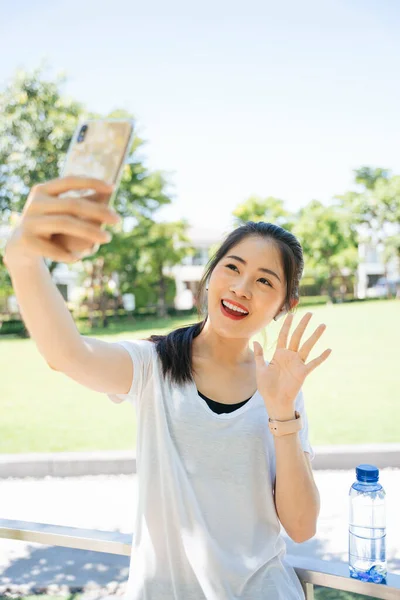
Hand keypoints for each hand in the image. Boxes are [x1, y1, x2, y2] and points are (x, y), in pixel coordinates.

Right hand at [4, 176, 119, 267]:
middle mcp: (35, 203)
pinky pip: (53, 248)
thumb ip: (83, 205)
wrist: (22, 247)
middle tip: (118, 219)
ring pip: (65, 223)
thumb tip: (107, 197)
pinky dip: (68, 254)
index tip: (113, 187)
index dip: (92, 182)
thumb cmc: (51, 227)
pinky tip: (76, 258)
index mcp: (44, 190)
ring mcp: (29, 220)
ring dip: (89, 232)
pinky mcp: (26, 239)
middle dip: (98, 211)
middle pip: (72, 204)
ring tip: (107, 238)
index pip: (70, 181)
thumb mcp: (65, 215)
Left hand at [253, 312, 331, 419]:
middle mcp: (289, 356)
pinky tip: (329, 350)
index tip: (291, 314)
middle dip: (303, 325)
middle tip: (310, 314)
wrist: (274, 401)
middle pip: (297, 336)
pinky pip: (313, 363)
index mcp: (279, 354)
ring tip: (322, 325)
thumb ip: (259, 355)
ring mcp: (297, 363)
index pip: (284, 335)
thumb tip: (256, 341)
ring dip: (315, 336)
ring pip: (307, 346)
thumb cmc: (266, 386)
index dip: (287, 325)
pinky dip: (321, 357)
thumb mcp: (260, 369)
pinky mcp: (303, 372)